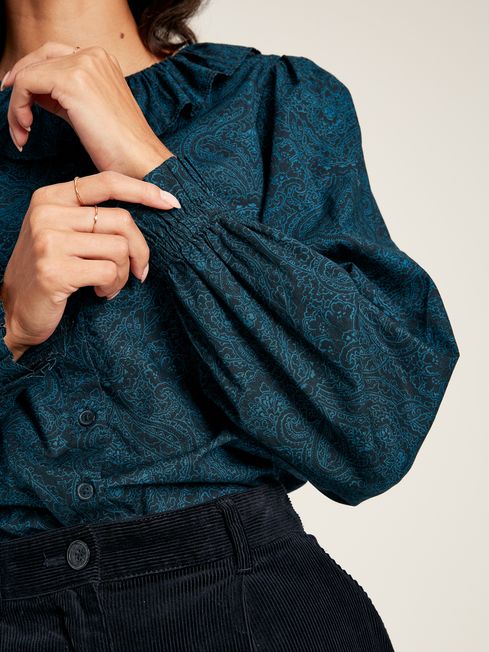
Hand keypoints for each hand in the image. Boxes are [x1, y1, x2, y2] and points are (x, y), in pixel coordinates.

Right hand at [0, 170, 178, 356]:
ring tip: (109, 284)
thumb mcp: (63, 232)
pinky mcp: (55, 271)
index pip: (107, 182)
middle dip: (139, 250)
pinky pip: (109, 272)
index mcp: (50, 197)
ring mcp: (48, 242)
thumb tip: (149, 206)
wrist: (16, 310)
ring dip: (124, 273)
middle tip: (138, 270)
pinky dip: (113, 286)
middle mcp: (47, 213)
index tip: (172, 203)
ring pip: (119, 248)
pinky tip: (99, 292)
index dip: (144, 191)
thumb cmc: (50, 271)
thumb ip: (92, 216)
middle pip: (122, 220)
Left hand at [1, 41, 172, 177]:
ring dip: (17, 105)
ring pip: (29, 73)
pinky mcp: (72, 80)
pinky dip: (18, 109)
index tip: (18, 99)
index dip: (30, 74)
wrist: (141, 162)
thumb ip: (65, 95)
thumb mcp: (90, 112)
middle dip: (19, 84)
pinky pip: (26, 85)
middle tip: (14, 114)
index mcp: (102, 60)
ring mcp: (83, 64)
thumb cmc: (121, 148)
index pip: (54, 55)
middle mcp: (93, 55)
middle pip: (39, 58)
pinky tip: (26, 131)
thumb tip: (35, 95)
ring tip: (22, 133)